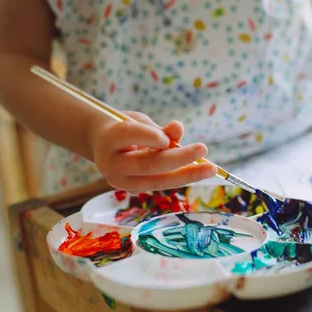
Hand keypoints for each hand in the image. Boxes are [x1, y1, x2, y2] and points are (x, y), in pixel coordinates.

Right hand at [89, 112, 216, 192]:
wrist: (102, 144)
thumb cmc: (124, 126)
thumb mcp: (140, 121)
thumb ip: (159, 128)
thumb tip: (179, 130)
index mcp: (109, 138)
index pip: (129, 134)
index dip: (151, 136)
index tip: (168, 137)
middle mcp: (111, 163)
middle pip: (148, 164)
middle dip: (179, 158)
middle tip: (203, 149)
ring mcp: (120, 181)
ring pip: (157, 180)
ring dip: (187, 174)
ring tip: (210, 169)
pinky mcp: (131, 190)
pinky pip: (159, 184)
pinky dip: (180, 177)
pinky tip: (198, 172)